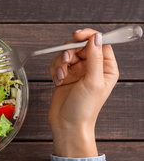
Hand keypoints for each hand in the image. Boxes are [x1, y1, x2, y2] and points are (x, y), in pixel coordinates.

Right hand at [48, 29, 118, 157]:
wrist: (67, 125)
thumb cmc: (84, 109)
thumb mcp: (93, 82)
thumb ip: (95, 58)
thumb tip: (96, 37)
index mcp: (106, 68)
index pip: (99, 42)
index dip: (88, 36)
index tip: (76, 35)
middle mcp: (92, 67)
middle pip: (80, 45)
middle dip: (70, 52)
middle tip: (66, 62)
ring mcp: (77, 71)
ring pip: (66, 53)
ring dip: (60, 63)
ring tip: (61, 76)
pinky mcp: (64, 76)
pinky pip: (57, 63)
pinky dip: (55, 70)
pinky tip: (57, 81)